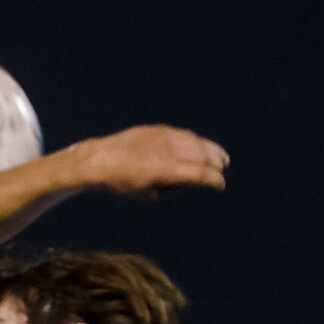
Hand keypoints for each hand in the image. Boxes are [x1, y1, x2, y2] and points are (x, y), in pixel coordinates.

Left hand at [82, 125, 228, 194]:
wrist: (100, 160)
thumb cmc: (122, 183)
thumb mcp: (147, 194)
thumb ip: (171, 187)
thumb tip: (189, 181)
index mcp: (165, 170)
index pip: (198, 173)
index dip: (213, 180)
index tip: (220, 185)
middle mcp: (167, 151)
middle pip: (201, 154)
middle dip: (215, 162)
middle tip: (222, 168)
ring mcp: (163, 137)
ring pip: (194, 141)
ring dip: (210, 148)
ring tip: (219, 156)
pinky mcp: (158, 129)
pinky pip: (183, 134)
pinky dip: (195, 141)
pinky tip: (199, 146)